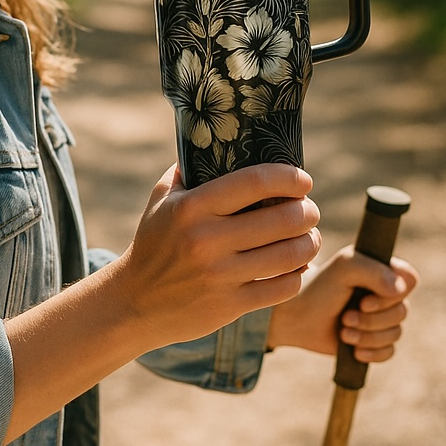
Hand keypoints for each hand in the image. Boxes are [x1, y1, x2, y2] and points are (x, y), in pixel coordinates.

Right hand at [118, 162, 321, 349]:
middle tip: (309, 209)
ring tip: (309, 236)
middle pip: (283, 219)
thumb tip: (217, 140)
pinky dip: (297, 274)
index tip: (302, 179)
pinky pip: (283, 287)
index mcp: (191, 207)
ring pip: (290, 255)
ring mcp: (220, 275)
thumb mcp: (161, 199)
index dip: (288, 177)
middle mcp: (206, 239)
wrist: (135, 301)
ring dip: (310, 242)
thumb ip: (188, 169)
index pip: (254, 182)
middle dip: (307, 211)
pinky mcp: (230, 305)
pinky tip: (295, 266)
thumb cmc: (153, 242)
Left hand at [266, 245, 419, 362]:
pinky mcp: (374, 339)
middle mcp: (384, 293)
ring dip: (367, 335)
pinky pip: (389, 352)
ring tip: (343, 330)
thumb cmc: (319, 288)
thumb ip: (372, 271)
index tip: (365, 299)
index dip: (394, 293)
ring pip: (396, 334)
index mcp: (379, 269)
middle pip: (403, 311)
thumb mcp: (343, 269)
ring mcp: (380, 317)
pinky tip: (353, 348)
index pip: (409, 279)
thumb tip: (399, 289)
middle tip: (346, 316)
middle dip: (372, 319)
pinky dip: (371, 352)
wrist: (297, 318)